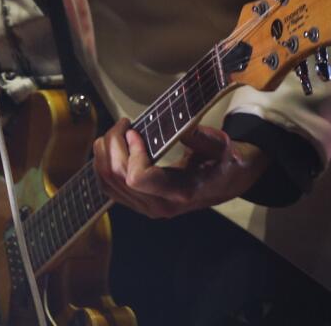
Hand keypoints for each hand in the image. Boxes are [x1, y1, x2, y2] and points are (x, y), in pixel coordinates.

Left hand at [93, 117, 269, 218]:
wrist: (227, 181)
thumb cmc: (226, 162)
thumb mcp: (225, 146)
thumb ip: (206, 139)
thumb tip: (184, 130)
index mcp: (181, 191)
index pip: (138, 179)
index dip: (131, 152)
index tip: (136, 131)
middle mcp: (159, 205)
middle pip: (116, 175)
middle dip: (113, 143)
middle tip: (124, 123)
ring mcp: (146, 207)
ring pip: (107, 181)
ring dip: (104, 152)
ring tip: (118, 132)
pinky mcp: (138, 204)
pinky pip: (108, 187)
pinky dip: (102, 164)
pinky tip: (113, 147)